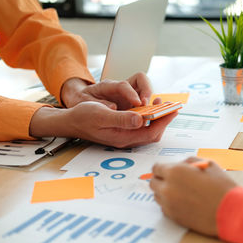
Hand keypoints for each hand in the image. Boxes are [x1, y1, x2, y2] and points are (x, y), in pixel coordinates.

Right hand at [30, 101, 176, 147]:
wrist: (70, 121)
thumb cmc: (84, 117)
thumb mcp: (102, 115)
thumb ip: (121, 119)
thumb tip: (141, 120)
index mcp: (123, 137)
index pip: (150, 133)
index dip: (163, 122)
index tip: (172, 110)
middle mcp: (126, 139)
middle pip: (152, 133)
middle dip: (163, 120)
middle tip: (169, 105)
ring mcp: (124, 136)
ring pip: (147, 130)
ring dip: (156, 118)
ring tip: (160, 103)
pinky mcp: (122, 131)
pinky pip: (141, 127)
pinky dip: (148, 117)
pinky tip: (148, 107)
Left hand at [61, 72, 152, 108]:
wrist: (80, 100)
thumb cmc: (82, 99)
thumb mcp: (84, 101)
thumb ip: (98, 104)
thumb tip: (113, 107)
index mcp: (108, 86)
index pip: (123, 85)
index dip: (132, 93)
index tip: (139, 103)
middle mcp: (121, 88)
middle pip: (141, 80)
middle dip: (148, 91)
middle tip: (150, 105)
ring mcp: (128, 95)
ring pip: (145, 90)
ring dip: (151, 100)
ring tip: (154, 112)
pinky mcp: (131, 103)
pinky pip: (144, 103)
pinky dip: (149, 109)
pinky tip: (150, 118)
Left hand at [149, 157, 236, 235]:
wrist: (230, 211)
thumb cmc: (221, 186)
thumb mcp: (207, 164)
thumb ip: (189, 161)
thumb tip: (181, 165)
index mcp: (175, 172)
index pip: (156, 168)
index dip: (162, 168)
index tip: (166, 170)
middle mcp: (168, 188)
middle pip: (153, 183)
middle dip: (161, 180)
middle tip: (173, 180)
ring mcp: (169, 204)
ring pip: (157, 196)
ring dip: (164, 192)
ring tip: (180, 191)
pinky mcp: (173, 217)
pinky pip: (164, 208)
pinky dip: (169, 204)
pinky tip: (183, 202)